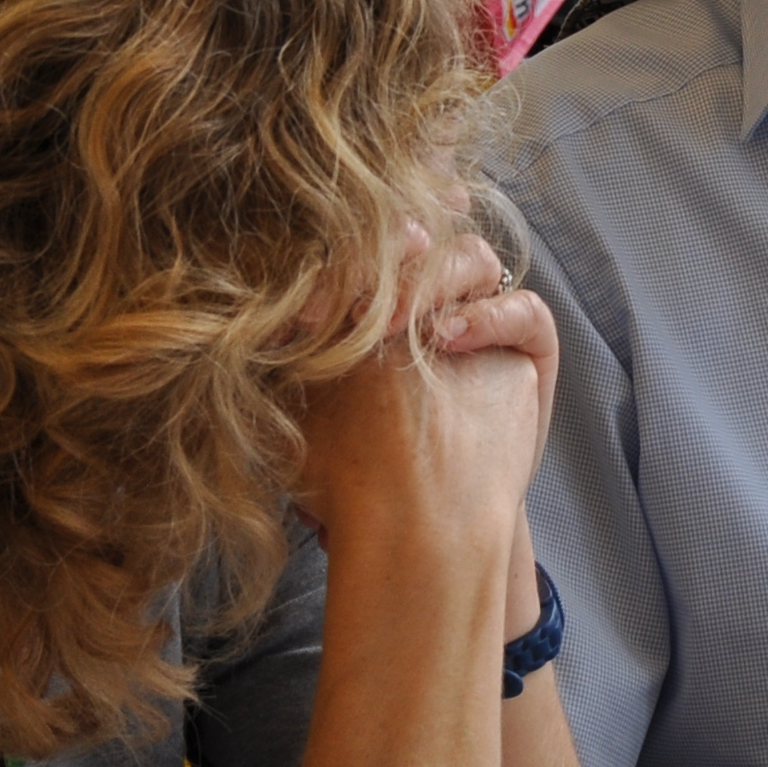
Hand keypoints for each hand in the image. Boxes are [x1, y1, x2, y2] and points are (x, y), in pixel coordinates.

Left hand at [296, 224, 556, 570]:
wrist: (425, 527)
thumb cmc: (355, 477)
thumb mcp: (306, 416)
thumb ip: (282, 366)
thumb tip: (241, 329)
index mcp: (376, 304)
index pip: (364, 254)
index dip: (334, 269)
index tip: (301, 319)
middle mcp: (430, 301)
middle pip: (419, 239)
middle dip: (381, 261)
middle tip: (348, 313)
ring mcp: (480, 318)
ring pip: (470, 257)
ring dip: (432, 279)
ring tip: (398, 327)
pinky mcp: (526, 346)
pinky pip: (525, 310)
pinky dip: (491, 316)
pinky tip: (451, 340)